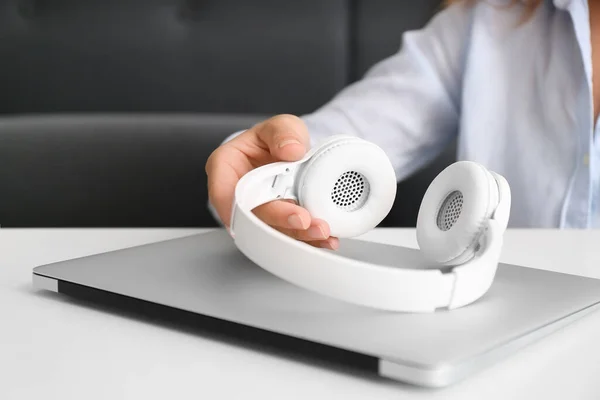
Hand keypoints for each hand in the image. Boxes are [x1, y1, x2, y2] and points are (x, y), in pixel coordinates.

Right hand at [205, 114, 338, 249]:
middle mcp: (239, 195)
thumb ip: (283, 132)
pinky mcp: (279, 224)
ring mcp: (259, 212)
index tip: (259, 213)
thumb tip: (291, 150)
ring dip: (297, 235)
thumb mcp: (281, 126)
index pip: (222, 191)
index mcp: (226, 167)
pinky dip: (308, 239)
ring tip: (321, 231)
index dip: (236, 208)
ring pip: (272, 230)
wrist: (294, 154)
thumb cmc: (276, 139)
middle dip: (279, 220)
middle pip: (252, 214)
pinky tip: (325, 239)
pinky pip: (290, 235)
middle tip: (303, 219)